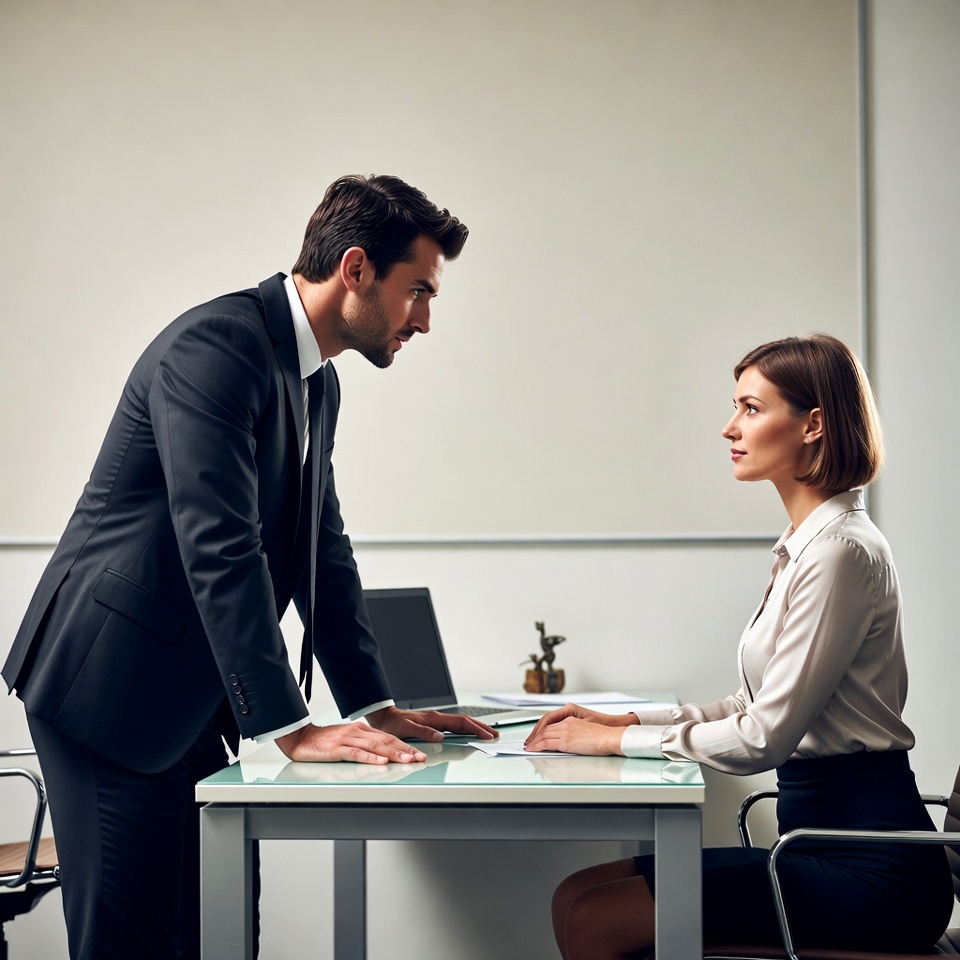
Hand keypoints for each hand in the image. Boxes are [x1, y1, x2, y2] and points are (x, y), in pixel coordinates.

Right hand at [275, 721, 426, 763]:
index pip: (388, 738)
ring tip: (407, 760)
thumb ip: (364, 746)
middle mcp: (358, 732)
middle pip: (386, 741)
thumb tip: (383, 755)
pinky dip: (370, 758)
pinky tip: (380, 762)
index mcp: (362, 730)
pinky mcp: (337, 748)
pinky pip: (356, 753)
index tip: (418, 753)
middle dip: (405, 749)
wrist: (301, 737)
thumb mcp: (348, 741)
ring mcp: (348, 739)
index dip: (405, 746)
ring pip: (375, 746)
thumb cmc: (324, 742)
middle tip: (420, 757)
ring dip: (393, 754)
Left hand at [366, 705, 497, 741]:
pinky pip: (455, 727)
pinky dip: (466, 730)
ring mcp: (437, 721)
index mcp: (435, 719)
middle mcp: (438, 718)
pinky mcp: (435, 725)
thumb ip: (424, 733)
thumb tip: (440, 737)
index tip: (488, 735)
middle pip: (466, 721)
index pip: (461, 723)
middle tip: (495, 735)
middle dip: (481, 727)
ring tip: (488, 734)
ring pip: (461, 723)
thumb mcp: (406, 729)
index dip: (476, 729)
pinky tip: (470, 735)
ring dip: (476, 728)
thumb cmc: (394, 724)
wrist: (385, 718)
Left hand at [525, 702, 636, 741]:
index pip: (550, 723)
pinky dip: (537, 746)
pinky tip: (533, 750)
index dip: (541, 730)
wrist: (610, 737)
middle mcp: (566, 723)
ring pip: (543, 735)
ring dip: (534, 742)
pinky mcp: (566, 740)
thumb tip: (566, 743)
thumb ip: (574, 733)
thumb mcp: (585, 729)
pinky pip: (546, 743)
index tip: (536, 737)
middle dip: (534, 736)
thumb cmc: (603, 735)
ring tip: (528, 748)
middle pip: (544, 728)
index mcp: (570, 718)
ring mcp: (565, 731)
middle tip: (528, 744)